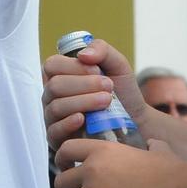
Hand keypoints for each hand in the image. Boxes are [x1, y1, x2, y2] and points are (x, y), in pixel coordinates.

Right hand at [41, 36, 144, 150]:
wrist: (134, 118)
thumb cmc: (121, 90)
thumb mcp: (117, 64)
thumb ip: (102, 50)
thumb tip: (83, 54)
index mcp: (62, 75)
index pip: (52, 65)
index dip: (74, 67)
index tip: (97, 70)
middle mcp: (53, 95)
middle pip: (55, 86)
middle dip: (83, 85)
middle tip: (108, 86)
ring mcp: (53, 117)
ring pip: (56, 107)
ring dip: (83, 102)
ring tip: (106, 101)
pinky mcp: (58, 138)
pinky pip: (54, 131)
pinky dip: (68, 123)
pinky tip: (83, 119)